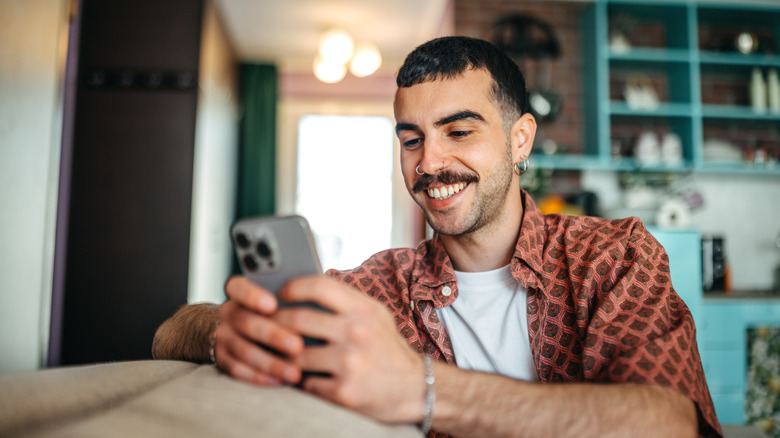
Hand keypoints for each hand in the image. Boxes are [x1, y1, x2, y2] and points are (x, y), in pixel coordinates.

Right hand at [214, 276, 305, 385]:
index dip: (252, 295)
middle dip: (273, 335)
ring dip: (270, 362)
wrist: (237, 331)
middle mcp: (229, 313)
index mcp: (240, 292)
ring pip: (243, 350)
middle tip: (298, 346)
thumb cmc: (272, 312)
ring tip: (295, 372)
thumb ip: (290, 298)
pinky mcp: (223, 359)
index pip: (237, 287)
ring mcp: (223, 337)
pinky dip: (259, 377)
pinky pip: (238, 370)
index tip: (272, 304)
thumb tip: (317, 305)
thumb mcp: (276, 298)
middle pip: (246, 321)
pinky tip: (279, 381)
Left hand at [274, 276, 424, 423]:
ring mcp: (350, 363)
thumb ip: (346, 303)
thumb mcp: (376, 316)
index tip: (281, 294)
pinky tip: (304, 378)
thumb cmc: (389, 350)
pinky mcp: (343, 392)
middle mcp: (357, 333)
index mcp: (364, 310)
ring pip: (295, 355)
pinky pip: (305, 383)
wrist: (415, 389)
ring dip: (284, 356)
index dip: (294, 287)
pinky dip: (301, 381)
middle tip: (267, 326)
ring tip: (282, 354)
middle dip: (276, 323)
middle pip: (298, 319)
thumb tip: (303, 290)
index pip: (320, 286)